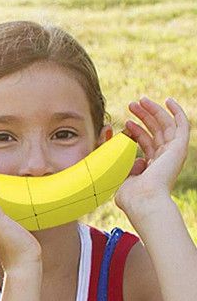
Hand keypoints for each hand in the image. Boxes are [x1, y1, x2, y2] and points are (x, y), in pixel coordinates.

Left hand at [115, 97, 189, 217]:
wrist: (143, 200)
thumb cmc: (129, 195)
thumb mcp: (119, 174)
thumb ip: (120, 161)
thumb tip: (126, 148)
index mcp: (152, 168)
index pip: (146, 143)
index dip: (136, 131)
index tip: (125, 122)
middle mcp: (164, 160)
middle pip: (156, 131)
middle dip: (143, 116)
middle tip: (131, 105)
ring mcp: (172, 153)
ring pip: (165, 125)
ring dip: (153, 111)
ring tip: (139, 101)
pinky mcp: (179, 148)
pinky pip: (181, 125)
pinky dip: (176, 112)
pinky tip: (168, 100)